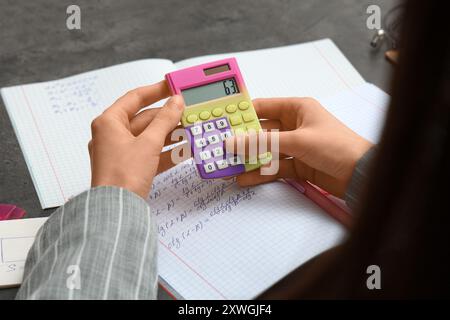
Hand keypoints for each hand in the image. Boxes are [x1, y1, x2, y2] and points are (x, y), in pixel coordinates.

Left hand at [88, 81, 183, 198]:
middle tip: (186, 112)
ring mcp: (120, 152)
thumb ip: (165, 120)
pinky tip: (183, 150)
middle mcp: (112, 135)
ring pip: (148, 137)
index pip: (135, 98)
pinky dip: (165, 151)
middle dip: (167, 117)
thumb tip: (176, 102)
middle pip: (144, 119)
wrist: (117, 210)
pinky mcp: (129, 167)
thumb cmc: (123, 176)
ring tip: (189, 130)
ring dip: (169, 135)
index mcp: (109, 123)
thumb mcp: (149, 143)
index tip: (172, 86)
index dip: (156, 90)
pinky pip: (149, 153)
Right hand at [225, 97, 372, 197]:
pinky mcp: (297, 165)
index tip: (222, 122)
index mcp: (297, 109)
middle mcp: (294, 125)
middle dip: (242, 141)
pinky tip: (245, 178)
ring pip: (266, 151)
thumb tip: (233, 142)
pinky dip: (260, 173)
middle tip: (221, 148)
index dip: (242, 114)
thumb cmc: (335, 147)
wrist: (361, 174)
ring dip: (249, 159)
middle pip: (262, 132)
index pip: (263, 108)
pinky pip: (274, 167)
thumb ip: (263, 143)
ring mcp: (295, 147)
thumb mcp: (297, 141)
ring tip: (229, 166)